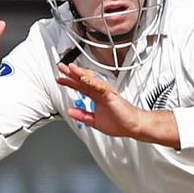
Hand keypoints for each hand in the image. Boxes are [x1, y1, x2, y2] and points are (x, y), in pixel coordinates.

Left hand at [55, 62, 177, 146]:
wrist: (134, 126)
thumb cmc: (120, 123)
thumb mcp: (95, 121)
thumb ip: (83, 115)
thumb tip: (71, 111)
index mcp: (97, 97)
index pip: (80, 87)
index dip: (69, 83)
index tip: (60, 79)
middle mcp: (101, 93)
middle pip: (83, 80)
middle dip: (71, 74)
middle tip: (61, 67)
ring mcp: (106, 93)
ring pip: (91, 80)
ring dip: (80, 74)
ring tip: (70, 68)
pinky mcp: (112, 95)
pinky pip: (100, 86)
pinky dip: (92, 82)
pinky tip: (83, 78)